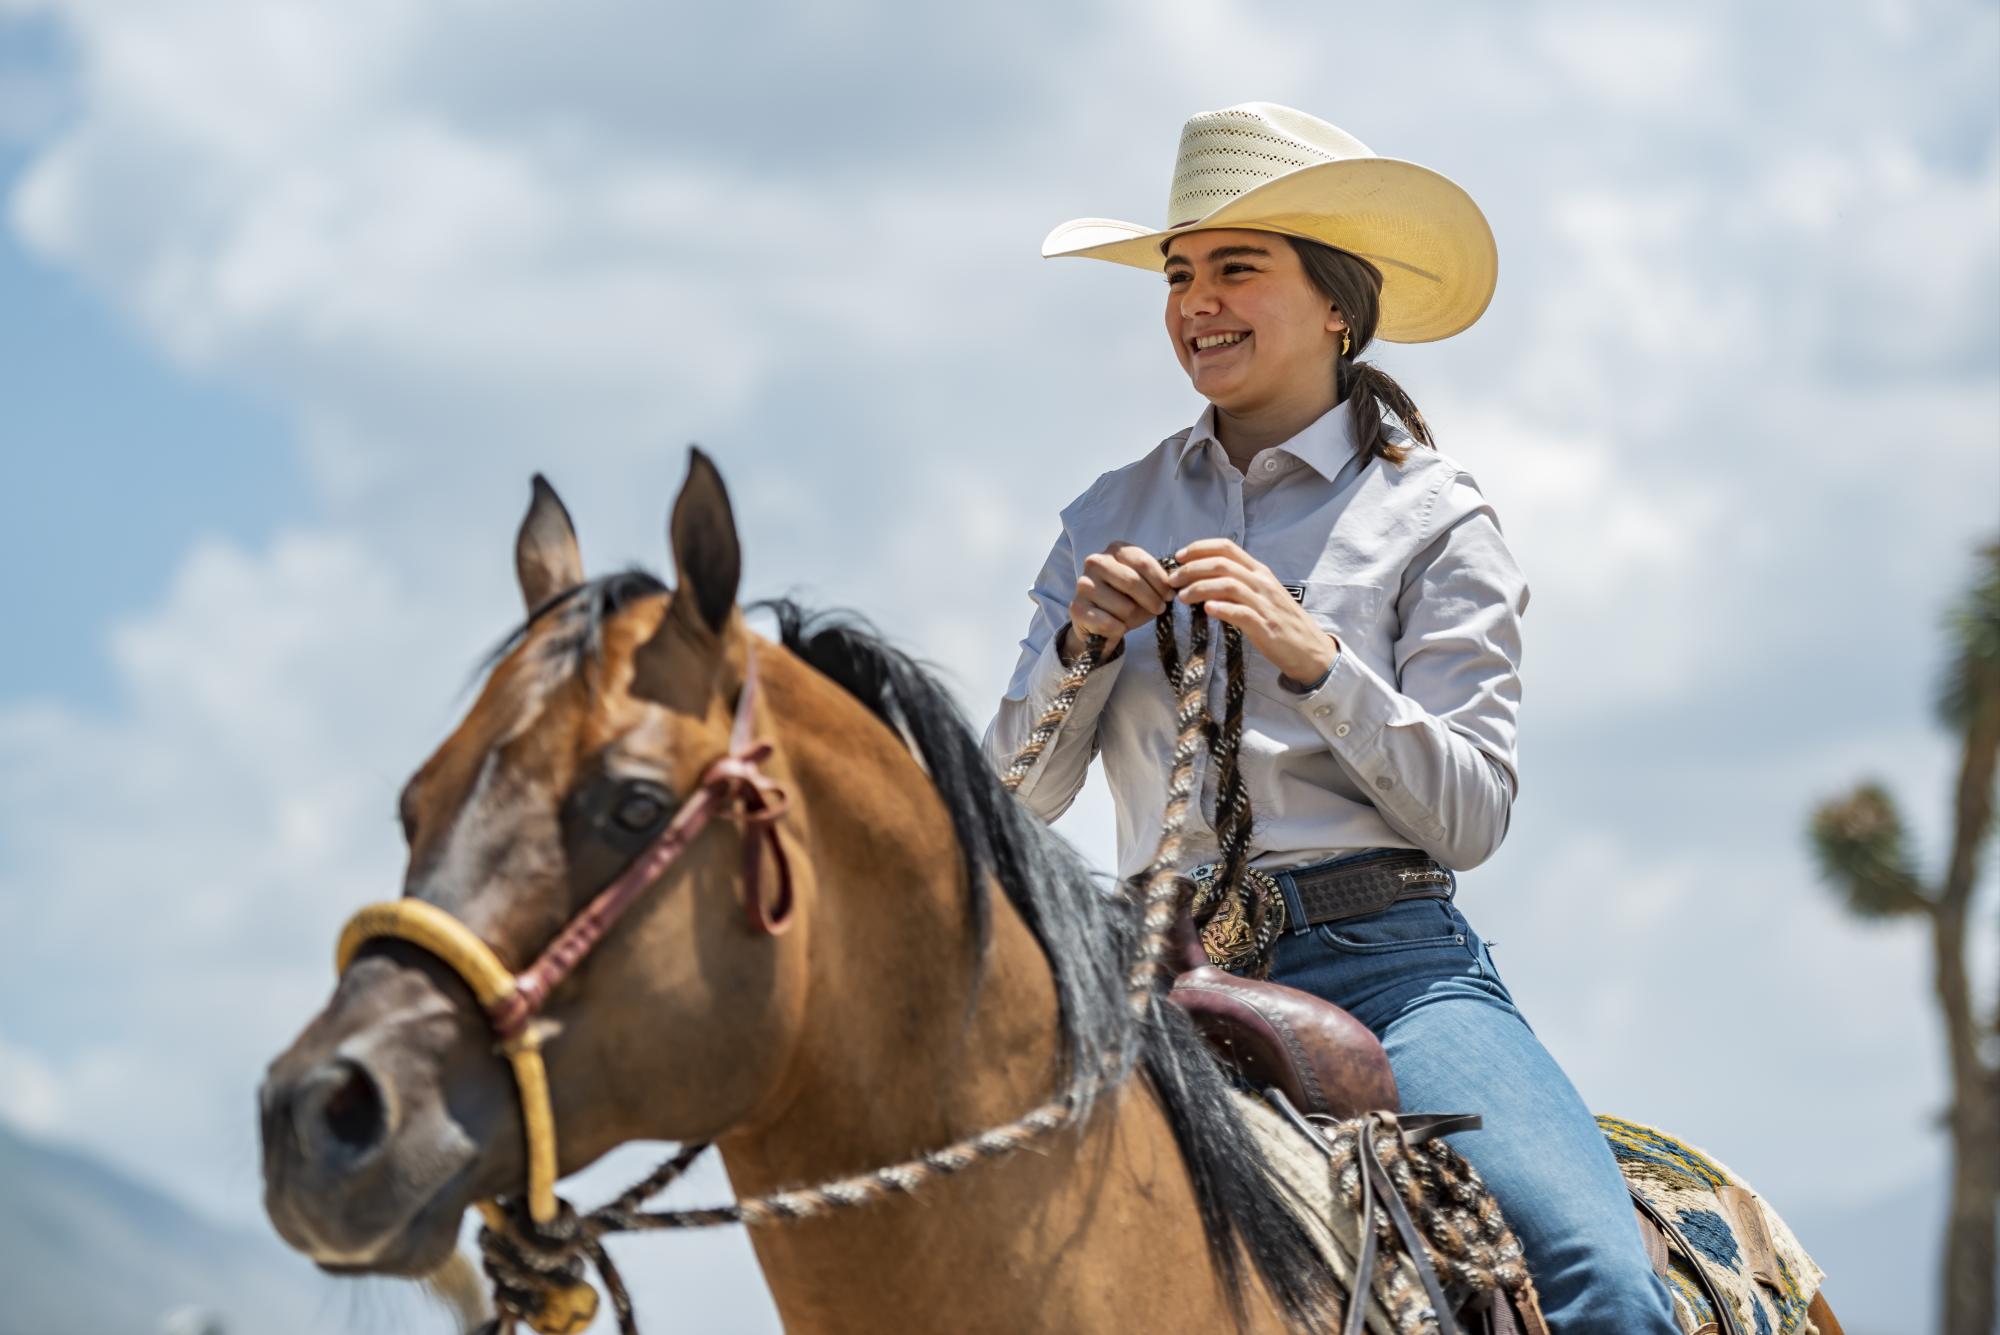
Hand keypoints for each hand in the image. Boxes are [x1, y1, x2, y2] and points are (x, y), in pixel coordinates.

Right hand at [1065, 541, 1174, 664]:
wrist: (1100, 624)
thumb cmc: (1127, 600)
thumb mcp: (1145, 585)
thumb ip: (1158, 580)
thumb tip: (1175, 585)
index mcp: (1114, 549)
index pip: (1143, 563)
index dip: (1161, 582)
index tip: (1170, 596)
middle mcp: (1095, 561)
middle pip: (1132, 582)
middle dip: (1152, 600)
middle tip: (1159, 609)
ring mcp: (1083, 584)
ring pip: (1124, 606)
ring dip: (1134, 618)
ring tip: (1132, 619)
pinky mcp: (1077, 608)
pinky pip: (1109, 623)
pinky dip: (1119, 630)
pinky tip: (1117, 628)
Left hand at [1168, 538, 1340, 684]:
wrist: (1309, 649)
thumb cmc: (1279, 621)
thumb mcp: (1260, 595)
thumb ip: (1236, 584)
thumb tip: (1203, 579)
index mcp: (1259, 571)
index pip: (1226, 547)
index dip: (1199, 548)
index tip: (1178, 557)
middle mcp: (1261, 582)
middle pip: (1222, 564)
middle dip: (1191, 569)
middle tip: (1172, 580)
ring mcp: (1264, 604)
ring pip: (1228, 584)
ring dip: (1200, 588)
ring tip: (1181, 596)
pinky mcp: (1265, 626)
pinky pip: (1241, 613)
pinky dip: (1222, 609)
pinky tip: (1206, 610)